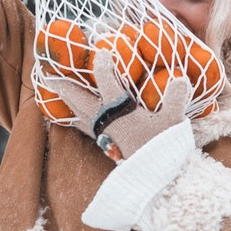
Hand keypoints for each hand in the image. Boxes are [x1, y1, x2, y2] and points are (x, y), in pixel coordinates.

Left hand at [40, 49, 189, 160]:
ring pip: (77, 113)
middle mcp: (104, 119)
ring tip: (56, 92)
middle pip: (78, 97)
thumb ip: (176, 97)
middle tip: (49, 73)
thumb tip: (181, 78)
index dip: (102, 64)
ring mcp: (101, 133)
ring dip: (66, 101)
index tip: (101, 52)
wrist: (154, 178)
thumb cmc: (161, 147)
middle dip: (64, 84)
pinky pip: (84, 128)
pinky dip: (76, 119)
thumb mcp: (173, 120)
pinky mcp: (103, 144)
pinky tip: (74, 119)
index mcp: (118, 109)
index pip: (106, 80)